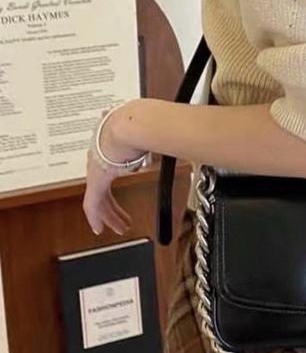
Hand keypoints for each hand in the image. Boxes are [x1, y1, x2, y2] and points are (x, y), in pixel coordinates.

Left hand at [82, 105, 143, 235]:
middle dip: (113, 207)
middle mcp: (99, 160)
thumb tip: (166, 139)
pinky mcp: (96, 180)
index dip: (113, 187)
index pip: (110, 172)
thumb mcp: (146, 136)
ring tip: (120, 227)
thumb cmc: (138, 125)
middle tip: (122, 219)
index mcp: (109, 148)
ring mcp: (96, 170)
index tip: (116, 197)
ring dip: (110, 215)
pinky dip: (96, 218)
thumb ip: (152, 143)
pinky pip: (92, 205)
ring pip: (98, 199)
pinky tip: (99, 228)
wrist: (129, 124)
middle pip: (103, 190)